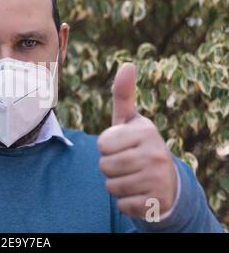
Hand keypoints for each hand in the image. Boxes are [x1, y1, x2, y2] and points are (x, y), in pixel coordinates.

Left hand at [97, 63, 176, 217]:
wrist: (166, 181)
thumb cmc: (138, 145)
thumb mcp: (130, 121)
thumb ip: (123, 95)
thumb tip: (127, 64)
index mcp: (146, 131)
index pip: (102, 143)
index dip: (106, 147)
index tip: (121, 145)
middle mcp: (156, 153)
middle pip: (105, 165)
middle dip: (109, 167)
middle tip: (126, 164)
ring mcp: (158, 179)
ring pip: (111, 186)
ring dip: (116, 184)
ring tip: (132, 177)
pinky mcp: (156, 203)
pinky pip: (122, 205)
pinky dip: (125, 202)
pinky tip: (139, 194)